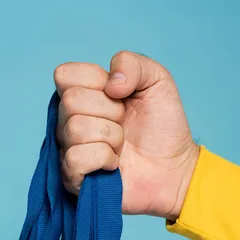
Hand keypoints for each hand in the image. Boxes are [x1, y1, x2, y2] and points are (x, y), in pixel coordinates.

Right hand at [54, 51, 198, 220]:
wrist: (175, 167)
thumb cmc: (162, 127)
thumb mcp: (157, 80)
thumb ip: (132, 63)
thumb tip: (110, 84)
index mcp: (82, 93)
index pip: (65, 75)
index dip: (98, 82)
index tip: (120, 96)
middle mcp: (69, 120)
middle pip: (71, 101)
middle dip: (110, 111)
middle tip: (124, 123)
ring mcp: (69, 149)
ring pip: (76, 129)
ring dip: (111, 136)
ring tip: (122, 145)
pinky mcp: (73, 177)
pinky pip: (76, 158)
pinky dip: (103, 159)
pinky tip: (114, 164)